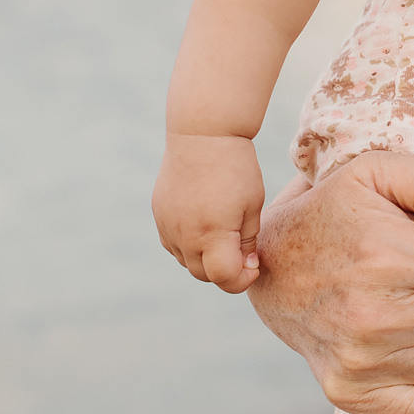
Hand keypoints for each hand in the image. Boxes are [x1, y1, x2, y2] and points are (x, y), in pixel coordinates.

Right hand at [152, 133, 266, 292]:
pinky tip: (205, 224)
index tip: (254, 266)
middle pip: (204, 275)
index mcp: (212, 233)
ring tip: (224, 234)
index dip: (242, 280)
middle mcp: (184, 235)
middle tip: (243, 252)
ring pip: (187, 261)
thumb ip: (247, 242)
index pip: (224, 278)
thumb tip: (245, 267)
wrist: (202, 134)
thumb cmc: (236, 168)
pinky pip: (173, 244)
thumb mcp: (252, 205)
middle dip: (225, 271)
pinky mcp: (159, 215)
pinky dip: (190, 245)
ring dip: (206, 259)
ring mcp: (167, 226)